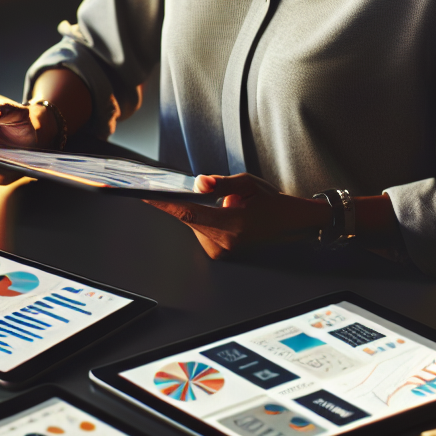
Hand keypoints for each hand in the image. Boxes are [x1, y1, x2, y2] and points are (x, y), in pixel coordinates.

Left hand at [146, 173, 329, 258]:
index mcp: (231, 225)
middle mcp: (224, 242)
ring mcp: (221, 250)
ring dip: (205, 211)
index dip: (164, 203)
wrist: (290, 224)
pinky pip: (201, 229)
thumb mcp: (249, 184)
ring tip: (233, 208)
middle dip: (196, 200)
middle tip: (223, 196)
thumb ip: (221, 184)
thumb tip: (199, 182)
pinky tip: (230, 217)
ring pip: (195, 223)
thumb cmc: (272, 203)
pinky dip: (208, 219)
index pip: (188, 212)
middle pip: (189, 216)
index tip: (145, 195)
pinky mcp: (219, 252)